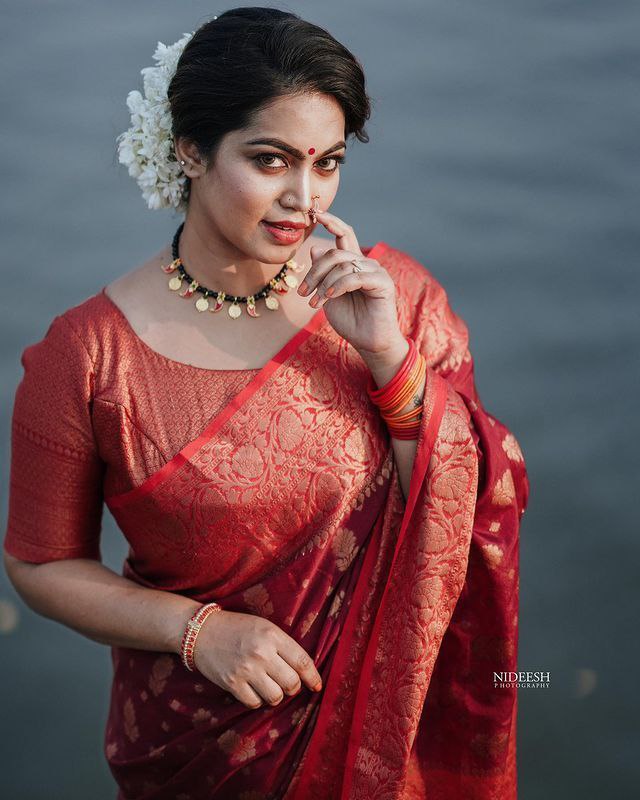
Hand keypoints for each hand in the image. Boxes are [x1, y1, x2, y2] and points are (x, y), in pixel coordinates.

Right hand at [191, 610, 322, 708]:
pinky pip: (255, 703)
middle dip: (293, 687)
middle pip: (292, 683)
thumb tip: (303, 671)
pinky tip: (253, 689)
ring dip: (275, 695)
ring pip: (276, 697)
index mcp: (272, 635)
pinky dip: (257, 700)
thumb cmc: (237, 628)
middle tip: (287, 683)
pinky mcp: (232, 684)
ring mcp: (246, 669)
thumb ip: (283, 645)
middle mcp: (261, 653)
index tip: (317, 686)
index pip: (302, 661)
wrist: (201, 632)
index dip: (313, 677)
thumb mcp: (263, 627)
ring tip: (269, 686)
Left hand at [298, 210, 404, 358]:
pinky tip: (328, 298)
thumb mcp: (327, 294)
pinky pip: (355, 276)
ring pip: (343, 265)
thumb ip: (322, 273)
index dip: (331, 221)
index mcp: (353, 264)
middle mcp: (366, 264)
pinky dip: (337, 286)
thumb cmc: (350, 321)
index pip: (344, 234)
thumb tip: (314, 249)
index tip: (314, 213)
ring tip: (314, 302)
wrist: (368, 343)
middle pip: (335, 253)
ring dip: (323, 283)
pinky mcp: (383, 283)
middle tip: (302, 292)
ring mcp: (376, 271)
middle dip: (314, 272)